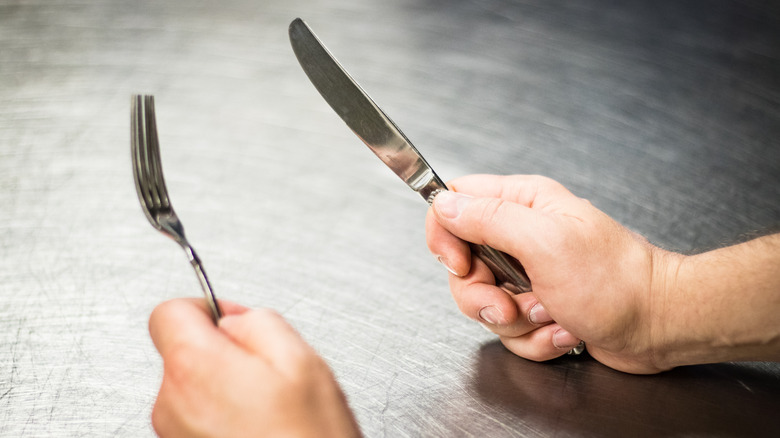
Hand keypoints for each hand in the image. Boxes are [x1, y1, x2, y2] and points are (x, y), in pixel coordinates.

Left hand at [148, 298, 360, 436]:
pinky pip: (198, 419)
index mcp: (195, 368)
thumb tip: (235, 319)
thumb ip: (258, 320)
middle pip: (183, 351)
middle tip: (269, 373)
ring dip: (227, 388)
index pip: (169, 311)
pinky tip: (259, 428)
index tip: (235, 322)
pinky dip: (224, 417)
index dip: (208, 309)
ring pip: (193, 387)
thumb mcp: (301, 359)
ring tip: (268, 407)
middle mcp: (172, 404)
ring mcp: (174, 434)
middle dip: (224, 352)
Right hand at [426, 174, 679, 373]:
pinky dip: (535, 339)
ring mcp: (528, 274)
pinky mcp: (538, 306)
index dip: (445, 236)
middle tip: (512, 305)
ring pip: (484, 304)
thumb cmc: (616, 281)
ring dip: (517, 322)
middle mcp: (521, 236)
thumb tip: (445, 203)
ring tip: (553, 316)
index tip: (460, 266)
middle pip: (462, 265)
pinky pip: (510, 329)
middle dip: (483, 297)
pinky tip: (565, 330)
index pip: (454, 203)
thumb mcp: (544, 242)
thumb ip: (489, 219)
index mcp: (522, 204)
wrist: (659, 325)